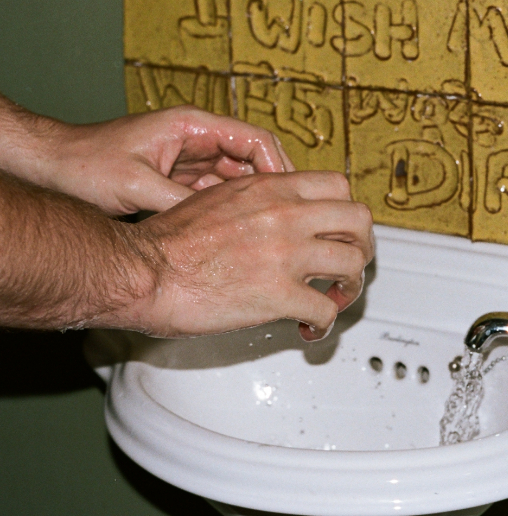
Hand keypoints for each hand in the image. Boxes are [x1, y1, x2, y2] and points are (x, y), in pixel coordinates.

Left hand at [34, 106, 293, 215]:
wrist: (49, 166)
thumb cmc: (83, 164)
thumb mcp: (137, 186)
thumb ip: (182, 203)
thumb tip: (222, 226)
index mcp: (192, 125)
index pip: (256, 140)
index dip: (280, 167)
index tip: (292, 196)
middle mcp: (197, 139)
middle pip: (254, 161)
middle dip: (274, 190)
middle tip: (290, 220)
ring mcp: (190, 159)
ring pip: (240, 181)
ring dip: (254, 204)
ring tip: (272, 231)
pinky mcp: (180, 179)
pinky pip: (218, 194)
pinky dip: (231, 213)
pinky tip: (241, 235)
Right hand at [124, 172, 372, 341]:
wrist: (140, 271)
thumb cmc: (166, 242)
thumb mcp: (219, 197)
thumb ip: (259, 201)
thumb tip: (279, 215)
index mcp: (271, 188)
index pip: (338, 185)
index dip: (345, 211)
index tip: (338, 230)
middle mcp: (285, 215)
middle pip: (359, 220)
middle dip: (360, 245)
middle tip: (347, 265)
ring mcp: (287, 255)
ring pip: (353, 264)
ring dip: (350, 287)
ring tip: (334, 299)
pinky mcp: (279, 295)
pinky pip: (327, 311)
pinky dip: (325, 325)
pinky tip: (310, 330)